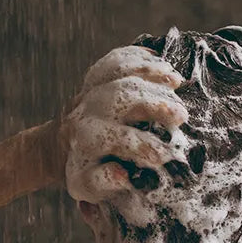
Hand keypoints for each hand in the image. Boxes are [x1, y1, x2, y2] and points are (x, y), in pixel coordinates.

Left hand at [61, 45, 189, 208]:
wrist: (59, 146)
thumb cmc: (82, 169)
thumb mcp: (85, 186)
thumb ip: (102, 182)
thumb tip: (122, 175)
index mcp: (86, 138)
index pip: (118, 139)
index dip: (143, 147)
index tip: (164, 156)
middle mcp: (87, 109)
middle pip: (123, 97)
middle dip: (156, 104)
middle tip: (182, 116)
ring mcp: (91, 88)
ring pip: (121, 72)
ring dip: (152, 74)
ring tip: (178, 82)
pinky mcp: (95, 76)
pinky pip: (116, 58)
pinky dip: (140, 56)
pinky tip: (161, 63)